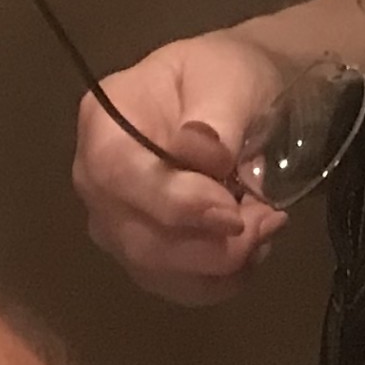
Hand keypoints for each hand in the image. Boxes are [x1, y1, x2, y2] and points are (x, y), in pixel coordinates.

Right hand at [71, 31, 291, 305]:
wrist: (236, 98)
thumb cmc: (225, 78)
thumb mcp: (229, 78)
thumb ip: (215, 116)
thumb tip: (200, 150)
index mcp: (103, 122)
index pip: (118, 175)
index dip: (174, 203)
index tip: (233, 211)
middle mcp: (95, 179)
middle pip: (136, 236)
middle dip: (209, 243)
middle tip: (269, 218)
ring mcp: (115, 222)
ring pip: (157, 270)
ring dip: (221, 263)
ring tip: (268, 225)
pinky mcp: (142, 255)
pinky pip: (176, 287)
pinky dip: (221, 280)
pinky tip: (253, 248)